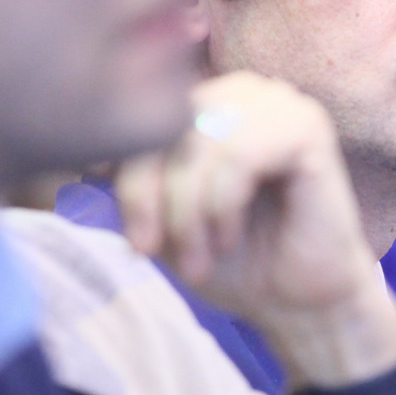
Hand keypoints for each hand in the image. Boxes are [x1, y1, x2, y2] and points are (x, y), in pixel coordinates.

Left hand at [116, 72, 395, 387]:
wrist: (300, 303)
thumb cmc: (236, 260)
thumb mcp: (164, 218)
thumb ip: (132, 181)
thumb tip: (89, 159)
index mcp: (208, 102)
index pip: (142, 118)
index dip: (126, 179)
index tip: (134, 241)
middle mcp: (241, 91)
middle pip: (164, 124)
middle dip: (149, 196)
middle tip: (152, 252)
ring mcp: (277, 103)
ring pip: (199, 140)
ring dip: (187, 210)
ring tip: (198, 258)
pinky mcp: (307, 126)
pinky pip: (239, 155)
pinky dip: (223, 206)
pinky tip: (229, 237)